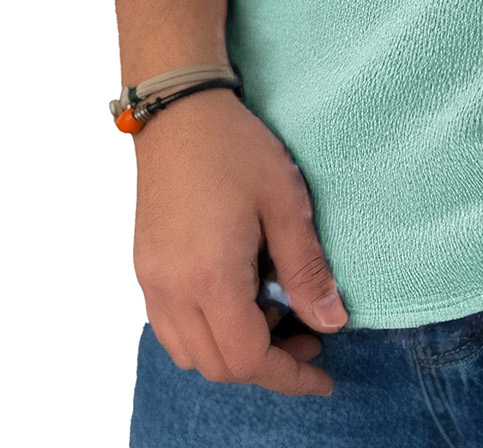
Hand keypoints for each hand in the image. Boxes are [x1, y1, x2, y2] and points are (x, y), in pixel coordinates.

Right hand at [132, 87, 346, 395]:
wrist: (180, 112)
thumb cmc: (236, 148)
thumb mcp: (286, 203)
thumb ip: (307, 269)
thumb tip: (331, 322)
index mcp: (210, 279)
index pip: (248, 359)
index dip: (289, 375)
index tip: (324, 375)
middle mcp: (172, 292)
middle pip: (218, 365)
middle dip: (268, 364)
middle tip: (309, 334)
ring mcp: (152, 282)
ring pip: (191, 353)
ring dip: (235, 349)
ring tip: (275, 310)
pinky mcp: (145, 268)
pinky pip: (172, 327)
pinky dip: (209, 330)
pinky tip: (240, 294)